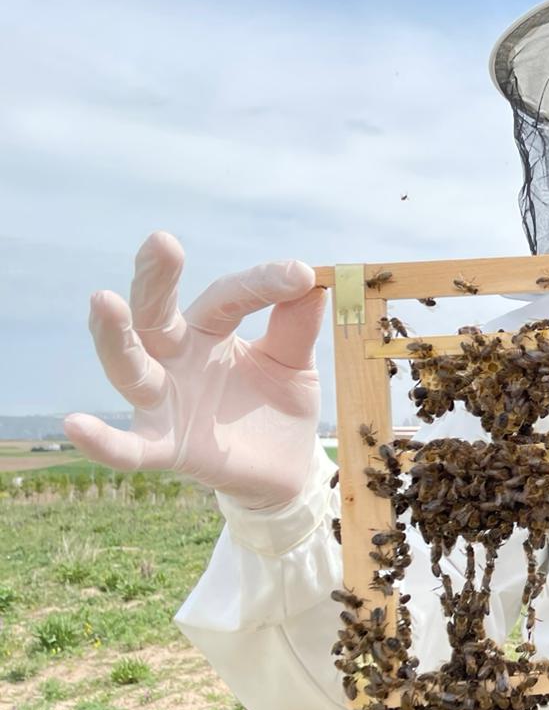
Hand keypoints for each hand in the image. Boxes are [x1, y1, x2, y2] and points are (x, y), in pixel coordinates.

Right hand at [64, 232, 325, 509]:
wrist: (284, 468)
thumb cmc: (279, 404)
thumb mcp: (294, 363)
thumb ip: (297, 329)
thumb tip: (313, 283)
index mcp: (210, 331)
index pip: (228, 298)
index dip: (262, 284)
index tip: (300, 274)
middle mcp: (177, 358)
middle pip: (156, 314)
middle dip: (156, 279)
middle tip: (161, 241)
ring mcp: (165, 401)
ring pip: (131, 366)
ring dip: (115, 337)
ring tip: (103, 300)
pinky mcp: (164, 446)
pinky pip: (128, 448)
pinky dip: (101, 441)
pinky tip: (75, 424)